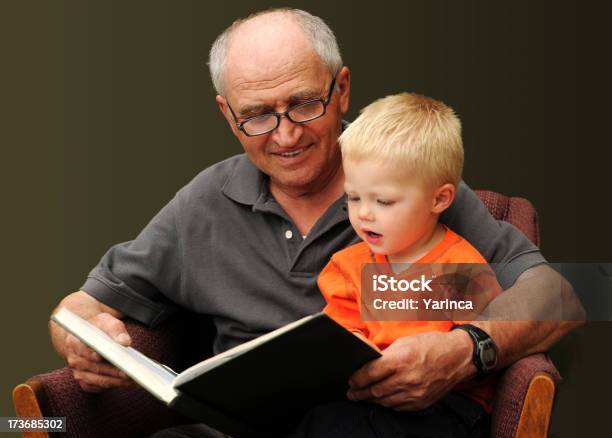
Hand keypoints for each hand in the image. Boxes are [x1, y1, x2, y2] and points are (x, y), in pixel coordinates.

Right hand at [64, 312, 132, 391]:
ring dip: (115, 381)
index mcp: (75, 342)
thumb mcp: (106, 321)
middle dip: (114, 372)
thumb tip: (125, 341)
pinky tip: (126, 382)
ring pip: (97, 380)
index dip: (100, 357)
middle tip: (131, 372)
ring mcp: (78, 372)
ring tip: (133, 379)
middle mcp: (74, 359)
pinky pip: (98, 387)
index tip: (116, 359)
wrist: (89, 336)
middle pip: (95, 368)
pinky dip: (113, 385)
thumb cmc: (98, 328)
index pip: (87, 352)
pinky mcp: (85, 381)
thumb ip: (116, 329)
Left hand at [346, 330, 473, 410]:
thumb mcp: (404, 343)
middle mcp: (407, 378)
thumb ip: (386, 356)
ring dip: (371, 400)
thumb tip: (369, 365)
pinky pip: (398, 407)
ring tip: (362, 397)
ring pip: (385, 401)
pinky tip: (381, 400)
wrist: (458, 356)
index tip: (350, 380)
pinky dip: (387, 403)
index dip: (357, 378)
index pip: (370, 373)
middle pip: (375, 391)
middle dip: (360, 392)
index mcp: (400, 360)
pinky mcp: (422, 401)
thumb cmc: (431, 345)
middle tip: (351, 392)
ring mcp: (415, 393)